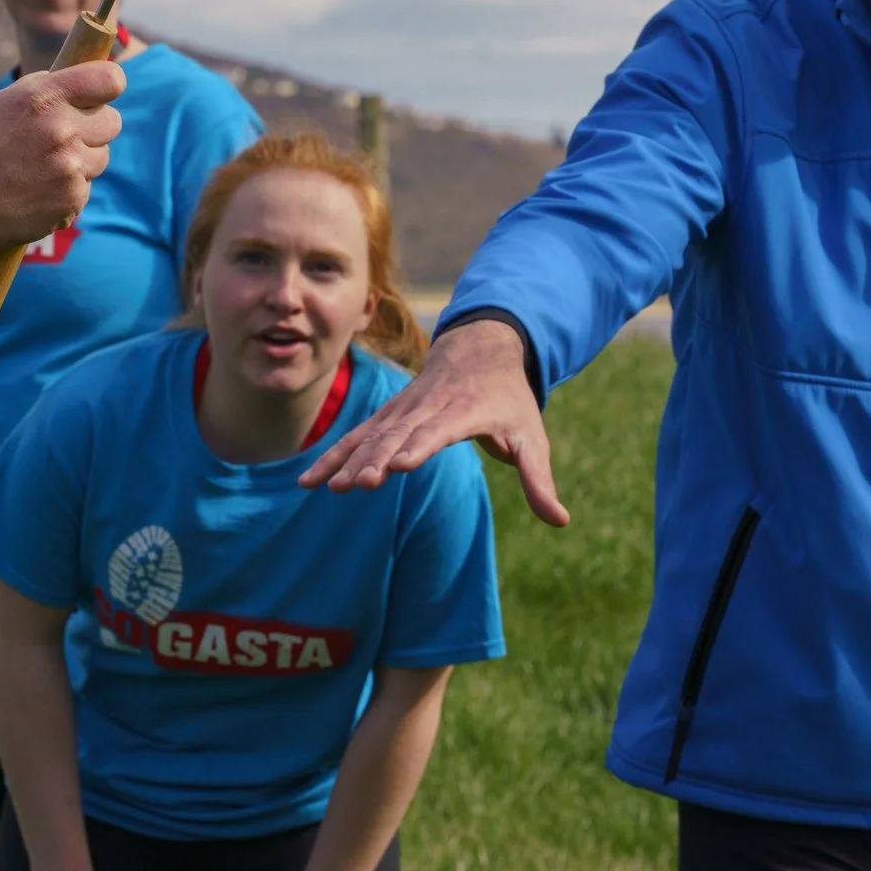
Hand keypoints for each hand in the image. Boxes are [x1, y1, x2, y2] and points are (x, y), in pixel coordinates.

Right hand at [0, 61, 123, 252]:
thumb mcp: (2, 103)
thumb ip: (46, 89)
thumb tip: (86, 81)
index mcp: (43, 96)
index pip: (110, 79)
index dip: (109, 84)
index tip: (102, 93)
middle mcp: (61, 129)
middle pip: (113, 121)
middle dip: (94, 127)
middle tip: (64, 137)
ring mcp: (69, 167)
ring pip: (102, 157)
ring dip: (82, 161)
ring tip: (42, 167)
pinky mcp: (72, 199)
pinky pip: (86, 187)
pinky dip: (68, 190)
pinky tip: (37, 190)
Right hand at [300, 319, 564, 525]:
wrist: (479, 350)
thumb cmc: (508, 400)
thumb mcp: (530, 437)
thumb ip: (539, 479)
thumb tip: (560, 521)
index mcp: (464, 411)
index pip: (439, 430)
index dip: (419, 446)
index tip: (399, 465)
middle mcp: (427, 408)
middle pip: (397, 434)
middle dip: (376, 459)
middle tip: (360, 485)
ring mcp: (402, 410)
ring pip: (371, 435)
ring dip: (349, 460)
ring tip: (329, 488)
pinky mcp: (387, 415)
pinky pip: (356, 436)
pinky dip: (334, 455)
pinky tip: (310, 481)